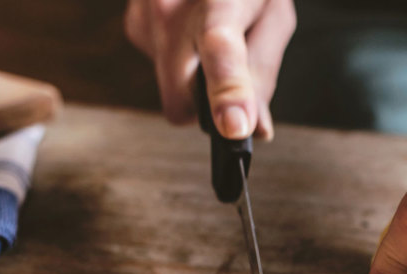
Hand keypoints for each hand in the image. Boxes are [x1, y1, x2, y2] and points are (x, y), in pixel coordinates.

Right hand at [125, 0, 295, 139]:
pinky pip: (160, 69)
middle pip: (180, 102)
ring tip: (211, 32)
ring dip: (193, 76)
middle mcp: (171, 8)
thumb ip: (263, 72)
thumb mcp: (273, 15)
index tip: (234, 126)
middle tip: (233, 75)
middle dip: (205, 103)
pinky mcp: (133, 25)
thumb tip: (255, 128)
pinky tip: (191, 27)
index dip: (228, 90)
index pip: (221, 47)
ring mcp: (144, 17)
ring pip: (170, 89)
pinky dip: (180, 59)